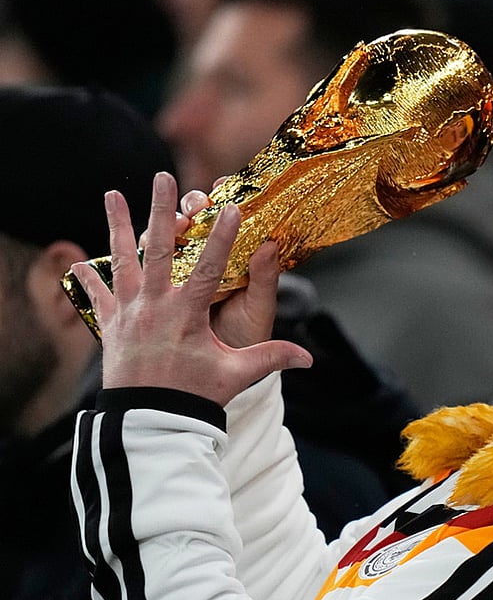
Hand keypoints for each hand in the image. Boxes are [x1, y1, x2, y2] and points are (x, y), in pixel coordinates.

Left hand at [71, 172, 312, 406]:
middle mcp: (154, 307)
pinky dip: (87, 278)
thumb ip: (271, 358)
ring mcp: (128, 314)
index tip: (233, 206)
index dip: (223, 236)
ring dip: (117, 225)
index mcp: (187, 314)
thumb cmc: (193, 397)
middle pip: (158, 248)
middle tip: (163, 177)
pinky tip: (77, 260)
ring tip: (111, 194)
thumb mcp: (235, 375)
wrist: (147, 423)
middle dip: (162, 210)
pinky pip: (97, 296)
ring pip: (122, 260)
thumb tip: (308, 358)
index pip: (209, 266)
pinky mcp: (110, 327)